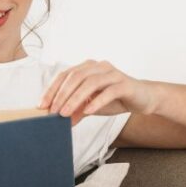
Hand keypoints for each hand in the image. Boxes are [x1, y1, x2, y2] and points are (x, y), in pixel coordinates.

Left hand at [38, 59, 156, 126]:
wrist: (143, 99)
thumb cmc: (115, 99)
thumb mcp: (91, 105)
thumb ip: (76, 109)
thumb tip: (58, 120)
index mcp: (88, 67)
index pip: (65, 75)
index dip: (52, 89)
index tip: (42, 105)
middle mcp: (99, 66)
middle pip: (75, 77)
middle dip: (62, 95)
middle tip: (53, 111)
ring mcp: (113, 73)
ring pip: (90, 83)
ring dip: (75, 99)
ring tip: (65, 113)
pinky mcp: (125, 84)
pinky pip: (108, 91)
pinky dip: (97, 101)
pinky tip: (88, 111)